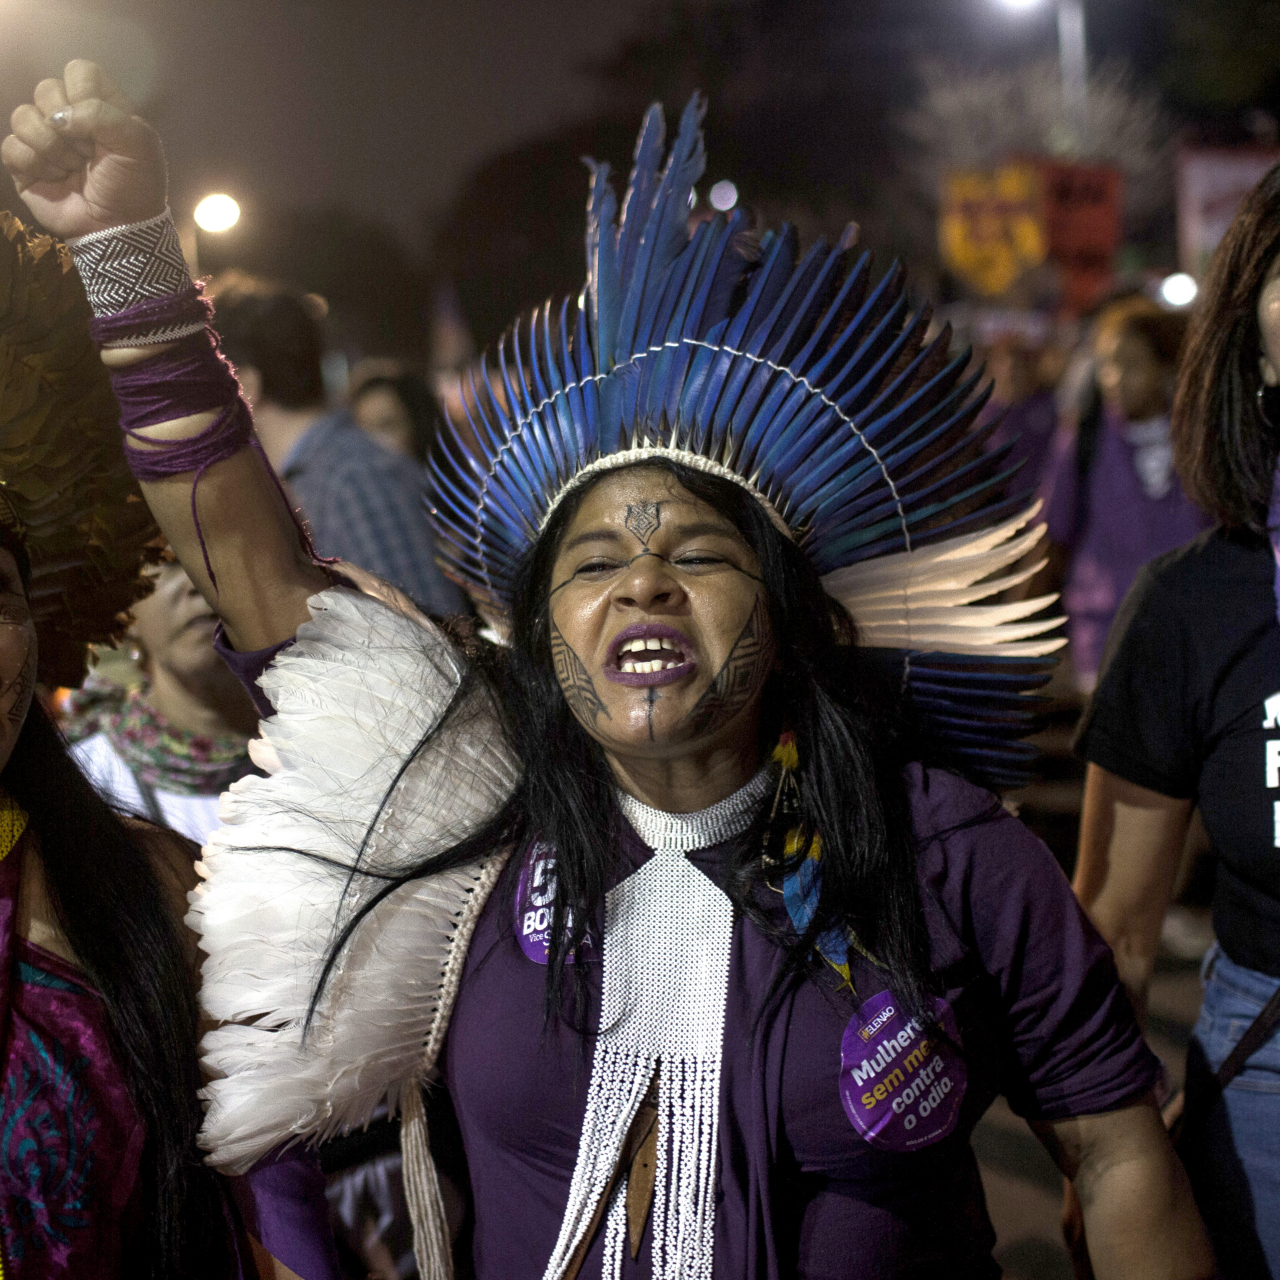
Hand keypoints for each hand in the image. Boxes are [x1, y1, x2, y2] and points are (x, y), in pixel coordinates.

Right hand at [1, 59, 165, 239]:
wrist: (119, 229)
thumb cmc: (134, 186)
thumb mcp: (138, 145)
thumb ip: (103, 114)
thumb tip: (58, 116)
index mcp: (99, 107)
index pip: (79, 71)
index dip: (84, 92)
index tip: (99, 123)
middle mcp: (69, 118)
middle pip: (45, 88)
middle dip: (67, 125)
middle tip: (88, 153)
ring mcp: (45, 139)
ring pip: (22, 115)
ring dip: (51, 147)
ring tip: (73, 169)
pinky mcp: (25, 164)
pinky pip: (10, 146)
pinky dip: (34, 164)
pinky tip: (55, 178)